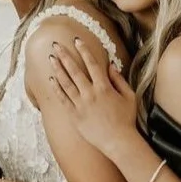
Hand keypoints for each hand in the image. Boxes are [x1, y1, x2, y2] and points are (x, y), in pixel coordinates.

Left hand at [49, 38, 138, 157]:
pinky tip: (51, 79)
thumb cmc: (126, 119)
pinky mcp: (74, 116)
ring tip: (51, 58)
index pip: (92, 64)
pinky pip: (63, 100)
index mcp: (104, 87)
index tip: (77, 40)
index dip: (84, 50)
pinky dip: (56, 89)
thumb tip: (110, 65)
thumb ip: (119, 79)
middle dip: (65, 56)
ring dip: (57, 69)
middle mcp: (90, 94)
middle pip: (75, 70)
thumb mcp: (129, 96)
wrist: (118, 141)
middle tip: (56, 45)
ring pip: (66, 83)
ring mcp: (81, 105)